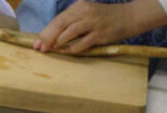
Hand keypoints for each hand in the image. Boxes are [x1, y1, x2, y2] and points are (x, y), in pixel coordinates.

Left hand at [34, 0, 165, 53]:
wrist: (130, 16)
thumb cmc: (104, 18)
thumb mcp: (86, 14)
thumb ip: (71, 23)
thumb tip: (51, 38)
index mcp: (78, 7)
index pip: (58, 20)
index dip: (45, 32)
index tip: (36, 43)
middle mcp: (85, 12)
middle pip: (61, 24)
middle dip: (48, 37)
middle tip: (40, 48)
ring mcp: (93, 22)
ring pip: (70, 32)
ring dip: (58, 42)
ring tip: (52, 50)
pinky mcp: (101, 33)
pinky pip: (83, 42)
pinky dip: (73, 48)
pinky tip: (67, 52)